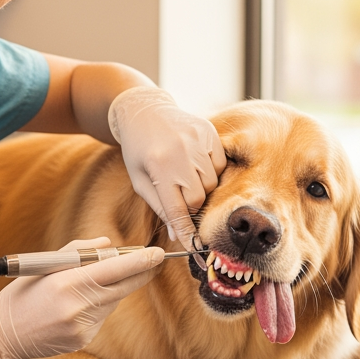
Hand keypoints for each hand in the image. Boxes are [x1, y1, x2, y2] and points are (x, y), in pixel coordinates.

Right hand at [0, 238, 162, 358]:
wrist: (2, 335)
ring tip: (87, 284)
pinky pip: (101, 317)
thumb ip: (78, 252)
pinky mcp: (83, 340)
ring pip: (112, 302)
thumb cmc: (21, 295)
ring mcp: (82, 327)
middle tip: (153, 261)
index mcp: (66, 284)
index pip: (114, 270)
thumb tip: (109, 245)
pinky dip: (97, 307)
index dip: (140, 262)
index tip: (158, 254)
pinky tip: (75, 306)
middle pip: (122, 288)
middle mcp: (77, 307)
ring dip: (111, 289)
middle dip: (139, 274)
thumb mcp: (43, 265)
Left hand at [108, 86, 225, 246]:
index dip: (186, 231)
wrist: (143, 111)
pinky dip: (211, 169)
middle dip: (191, 205)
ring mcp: (198, 140)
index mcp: (158, 166)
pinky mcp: (210, 131)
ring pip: (212, 183)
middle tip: (181, 197)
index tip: (193, 247)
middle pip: (198, 198)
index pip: (177, 209)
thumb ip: (160, 206)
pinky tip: (195, 162)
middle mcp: (181, 152)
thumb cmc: (138, 150)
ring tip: (185, 175)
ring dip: (202, 187)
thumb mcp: (140, 180)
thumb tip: (177, 234)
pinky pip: (221, 164)